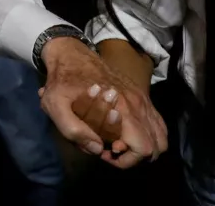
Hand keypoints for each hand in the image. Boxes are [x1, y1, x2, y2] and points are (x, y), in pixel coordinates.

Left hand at [39, 38, 167, 167]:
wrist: (71, 54)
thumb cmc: (62, 81)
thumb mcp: (54, 105)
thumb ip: (73, 130)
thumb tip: (97, 149)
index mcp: (121, 108)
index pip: (143, 148)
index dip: (126, 159)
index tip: (105, 151)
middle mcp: (138, 104)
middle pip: (157, 146)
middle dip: (135, 156)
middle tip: (111, 147)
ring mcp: (142, 99)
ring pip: (161, 135)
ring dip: (144, 146)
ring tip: (119, 141)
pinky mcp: (140, 95)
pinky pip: (157, 122)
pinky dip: (148, 134)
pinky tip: (126, 131)